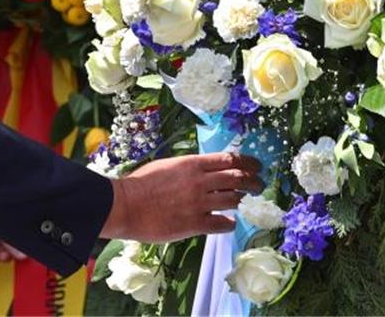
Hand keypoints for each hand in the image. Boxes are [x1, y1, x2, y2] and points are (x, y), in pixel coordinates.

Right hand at [100, 152, 262, 241]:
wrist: (126, 204)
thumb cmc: (141, 183)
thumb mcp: (167, 165)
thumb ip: (188, 168)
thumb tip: (203, 171)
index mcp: (192, 164)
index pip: (229, 159)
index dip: (247, 162)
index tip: (256, 166)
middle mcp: (200, 181)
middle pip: (237, 178)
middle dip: (252, 181)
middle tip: (258, 185)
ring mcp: (199, 203)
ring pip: (233, 200)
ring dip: (242, 201)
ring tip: (246, 203)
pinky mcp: (194, 224)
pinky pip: (221, 224)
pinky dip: (229, 223)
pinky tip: (230, 223)